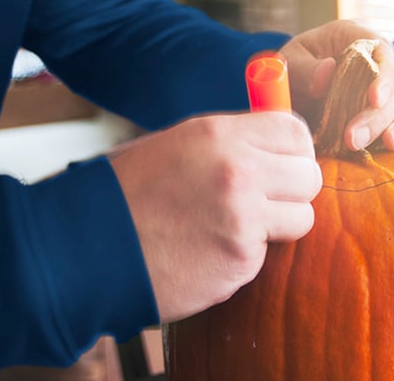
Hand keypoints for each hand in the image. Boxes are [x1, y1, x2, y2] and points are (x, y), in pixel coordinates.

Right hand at [109, 112, 320, 322]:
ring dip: (278, 226)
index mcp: (219, 135)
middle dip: (293, 189)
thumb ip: (230, 142)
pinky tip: (208, 252)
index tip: (284, 162)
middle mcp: (238, 172)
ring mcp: (242, 219)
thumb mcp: (177, 145)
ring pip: (301, 218)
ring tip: (234, 227)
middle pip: (309, 175)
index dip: (293, 149)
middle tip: (267, 199)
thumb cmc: (127, 195)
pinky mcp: (240, 261)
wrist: (85, 250)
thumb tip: (277, 143)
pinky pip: (268, 255)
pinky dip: (245, 256)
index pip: (294, 132)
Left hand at [280, 20, 393, 150]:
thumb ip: (304, 68)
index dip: (383, 77)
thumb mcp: (289, 61)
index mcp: (359, 36)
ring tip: (390, 145)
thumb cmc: (296, 67)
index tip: (373, 100)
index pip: (381, 52)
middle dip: (381, 114)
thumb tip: (328, 73)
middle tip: (354, 139)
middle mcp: (385, 57)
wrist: (300, 80)